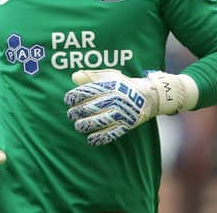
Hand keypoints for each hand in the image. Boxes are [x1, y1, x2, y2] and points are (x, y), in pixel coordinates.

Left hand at [64, 69, 185, 145]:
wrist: (147, 95)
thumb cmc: (122, 84)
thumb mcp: (108, 76)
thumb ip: (90, 76)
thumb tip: (74, 77)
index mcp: (107, 86)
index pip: (85, 92)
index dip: (73, 98)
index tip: (68, 101)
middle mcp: (113, 99)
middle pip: (89, 108)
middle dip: (76, 113)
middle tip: (71, 115)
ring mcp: (120, 112)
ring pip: (99, 121)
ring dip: (85, 125)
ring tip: (79, 126)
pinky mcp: (127, 124)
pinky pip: (112, 133)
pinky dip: (100, 138)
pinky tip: (91, 139)